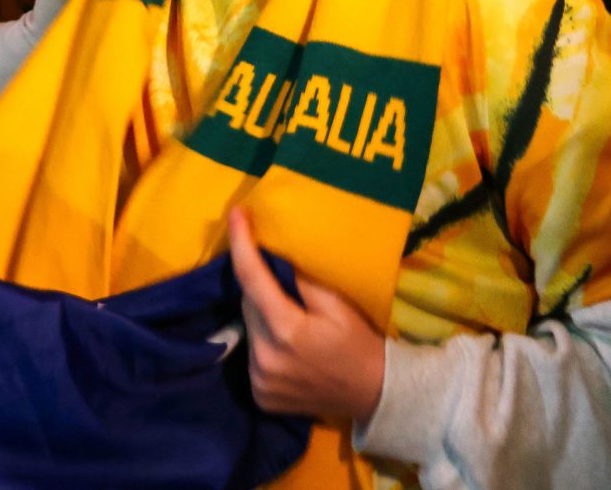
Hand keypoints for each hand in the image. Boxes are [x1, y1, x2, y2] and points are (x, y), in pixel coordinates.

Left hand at [226, 208, 386, 422]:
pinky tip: (286, 346)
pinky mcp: (260, 395)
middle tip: (282, 281)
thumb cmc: (359, 342)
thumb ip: (301, 278)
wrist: (374, 393)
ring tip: (288, 316)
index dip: (241, 243)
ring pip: (248, 330)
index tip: (236, 214)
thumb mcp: (338, 303)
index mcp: (285, 331)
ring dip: (261, 316)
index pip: (251, 278)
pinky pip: (252, 356)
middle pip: (247, 305)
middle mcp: (264, 359)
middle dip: (259, 288)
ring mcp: (260, 382)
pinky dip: (263, 343)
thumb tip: (272, 252)